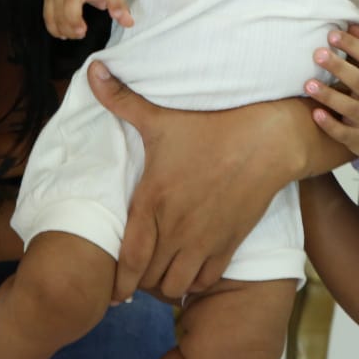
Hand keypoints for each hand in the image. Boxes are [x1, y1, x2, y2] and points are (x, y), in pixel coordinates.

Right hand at [42, 0, 132, 38]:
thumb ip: (119, 5)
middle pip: (71, 1)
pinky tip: (63, 34)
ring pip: (56, 10)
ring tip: (75, 35)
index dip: (115, 3)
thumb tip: (128, 23)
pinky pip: (48, 14)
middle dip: (74, 19)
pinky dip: (54, 27)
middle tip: (82, 32)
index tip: (119, 16)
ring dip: (64, 26)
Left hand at [88, 62, 292, 301]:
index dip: (117, 282)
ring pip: (176, 286)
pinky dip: (195, 282)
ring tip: (161, 271)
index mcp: (153, 201)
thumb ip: (121, 98)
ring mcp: (204, 240)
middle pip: (148, 279)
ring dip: (165, 283)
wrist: (268, 140)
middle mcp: (176, 228)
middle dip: (139, 281)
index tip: (112, 289)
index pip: (128, 260)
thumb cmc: (212, 126)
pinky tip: (190, 268)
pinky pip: (205, 281)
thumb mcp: (162, 115)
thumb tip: (91, 69)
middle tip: (136, 273)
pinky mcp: (229, 243)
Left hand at [305, 24, 358, 174]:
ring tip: (307, 84)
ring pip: (349, 107)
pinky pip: (343, 132)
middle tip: (317, 53)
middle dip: (339, 67)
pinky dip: (330, 124)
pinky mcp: (358, 139)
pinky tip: (315, 113)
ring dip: (328, 95)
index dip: (353, 45)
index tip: (332, 34)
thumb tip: (354, 25)